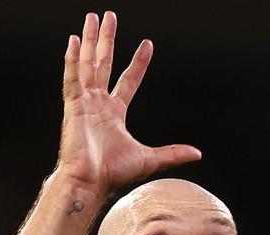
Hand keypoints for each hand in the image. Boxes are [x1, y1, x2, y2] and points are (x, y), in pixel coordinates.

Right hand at [57, 11, 201, 194]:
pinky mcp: (73, 106)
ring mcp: (84, 102)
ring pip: (88, 64)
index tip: (147, 44)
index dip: (138, 63)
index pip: (128, 80)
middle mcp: (98, 103)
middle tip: (109, 16)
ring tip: (92, 18)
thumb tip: (197, 153)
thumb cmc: (112, 174)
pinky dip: (72, 60)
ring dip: (91, 40)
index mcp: (113, 113)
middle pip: (104, 63)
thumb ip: (172, 153)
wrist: (90, 182)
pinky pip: (72, 78)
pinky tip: (74, 41)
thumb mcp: (149, 159)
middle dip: (107, 40)